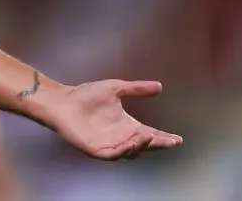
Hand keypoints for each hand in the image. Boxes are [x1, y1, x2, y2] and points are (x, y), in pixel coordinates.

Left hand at [47, 80, 181, 160]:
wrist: (63, 101)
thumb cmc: (86, 95)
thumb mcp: (116, 88)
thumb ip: (137, 89)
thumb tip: (159, 86)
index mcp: (127, 125)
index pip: (149, 134)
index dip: (163, 138)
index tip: (178, 139)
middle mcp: (120, 137)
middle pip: (143, 146)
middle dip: (157, 144)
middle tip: (169, 141)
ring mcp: (108, 145)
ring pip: (130, 152)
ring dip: (140, 145)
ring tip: (148, 135)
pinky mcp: (95, 149)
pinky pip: (112, 155)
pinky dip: (122, 151)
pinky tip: (130, 144)